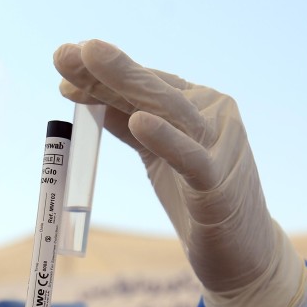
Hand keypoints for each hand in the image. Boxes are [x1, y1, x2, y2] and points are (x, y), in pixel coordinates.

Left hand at [54, 39, 306, 306]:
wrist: (243, 255)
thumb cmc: (198, 202)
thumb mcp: (157, 159)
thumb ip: (130, 127)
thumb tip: (89, 98)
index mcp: (196, 107)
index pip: (142, 84)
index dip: (100, 73)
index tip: (63, 60)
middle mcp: (212, 115)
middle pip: (151, 88)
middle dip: (106, 68)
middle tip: (65, 51)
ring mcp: (219, 146)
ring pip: (168, 109)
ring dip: (127, 83)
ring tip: (93, 60)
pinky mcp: (219, 184)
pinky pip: (190, 157)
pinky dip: (165, 138)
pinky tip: (139, 121)